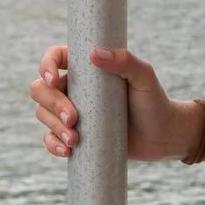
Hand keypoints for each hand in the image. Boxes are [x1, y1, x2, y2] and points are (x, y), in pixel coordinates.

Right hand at [28, 43, 203, 163]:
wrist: (163, 136)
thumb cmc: (154, 102)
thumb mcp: (144, 78)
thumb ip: (125, 61)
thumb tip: (95, 54)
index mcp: (86, 67)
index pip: (55, 58)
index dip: (46, 66)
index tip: (54, 79)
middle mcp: (75, 87)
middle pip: (41, 89)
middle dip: (51, 104)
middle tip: (73, 118)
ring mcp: (72, 112)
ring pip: (43, 114)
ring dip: (53, 127)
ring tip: (75, 140)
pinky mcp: (74, 135)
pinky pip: (50, 139)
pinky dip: (53, 144)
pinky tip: (67, 150)